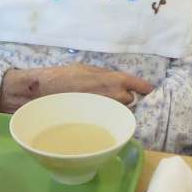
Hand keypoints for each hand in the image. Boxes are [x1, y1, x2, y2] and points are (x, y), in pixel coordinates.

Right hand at [0, 64, 153, 112]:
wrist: (43, 92)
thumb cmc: (63, 77)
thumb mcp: (87, 69)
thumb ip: (105, 75)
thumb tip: (117, 81)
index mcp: (114, 80)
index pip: (139, 85)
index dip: (144, 88)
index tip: (148, 90)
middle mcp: (114, 96)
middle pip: (130, 99)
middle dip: (123, 97)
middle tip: (109, 96)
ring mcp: (106, 111)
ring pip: (120, 111)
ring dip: (115, 108)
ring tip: (100, 106)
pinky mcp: (97, 122)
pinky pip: (108, 120)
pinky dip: (105, 118)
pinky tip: (96, 116)